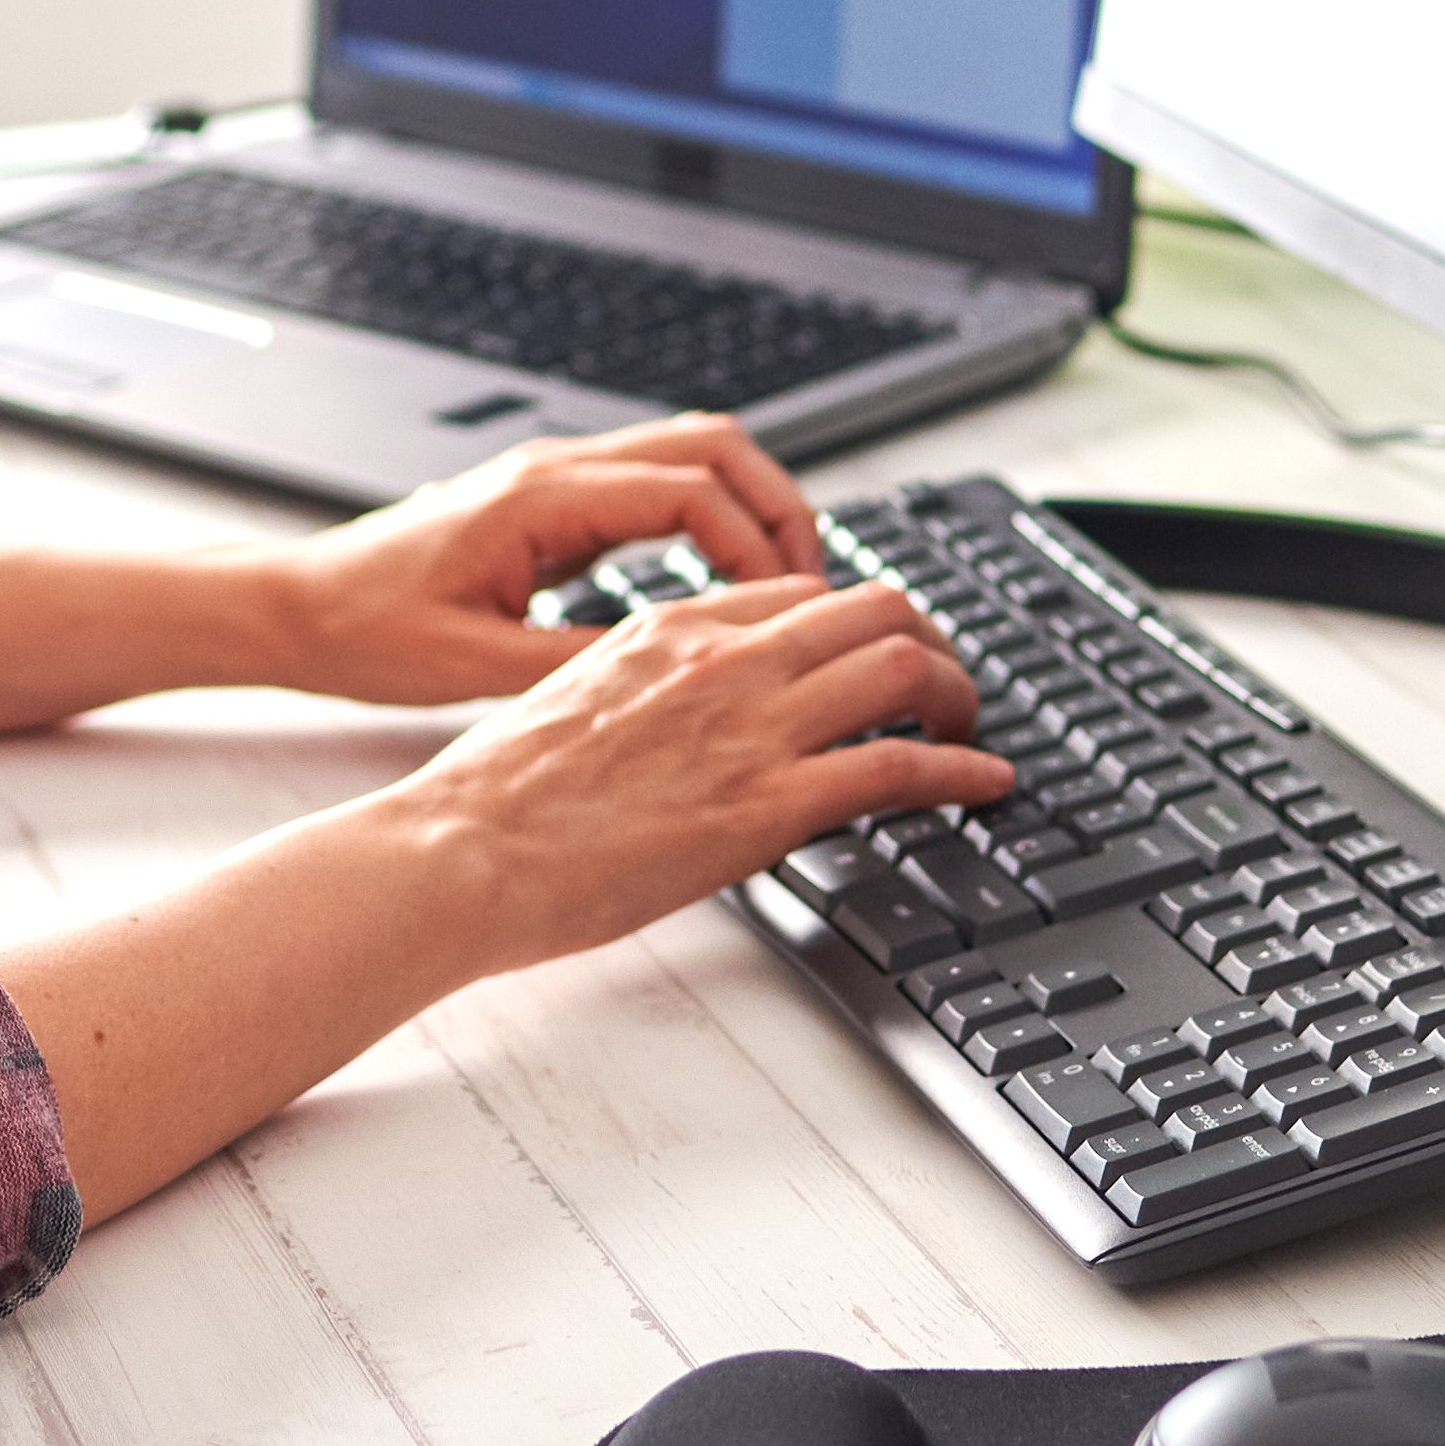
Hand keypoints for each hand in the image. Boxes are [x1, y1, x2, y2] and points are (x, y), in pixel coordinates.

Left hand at [264, 415, 828, 708]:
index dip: (756, 544)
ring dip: (750, 507)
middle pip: (711, 446)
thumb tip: (678, 670)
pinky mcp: (552, 502)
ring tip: (786, 586)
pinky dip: (710, 518)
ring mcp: (555, 478)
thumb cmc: (364, 632)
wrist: (296, 607)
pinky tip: (723, 583)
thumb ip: (577, 663)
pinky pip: (657, 486)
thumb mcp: (475, 668)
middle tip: (815, 587)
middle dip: (779, 507)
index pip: (690, 490)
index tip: (791, 607)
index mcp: (540, 499)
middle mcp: (555, 470)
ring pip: (690, 454)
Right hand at [376, 572, 1011, 986]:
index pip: (798, 594)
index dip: (853, 624)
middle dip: (928, 642)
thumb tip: (683, 727)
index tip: (874, 658)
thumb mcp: (575, 705)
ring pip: (902, 663)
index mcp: (669, 630)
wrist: (460, 850)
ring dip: (958, 695)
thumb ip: (647, 694)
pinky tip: (984, 784)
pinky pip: (899, 764)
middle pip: (872, 606)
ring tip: (971, 731)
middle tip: (944, 687)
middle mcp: (720, 659)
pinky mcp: (767, 803)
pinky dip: (961, 769)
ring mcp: (749, 725)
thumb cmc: (494, 801)